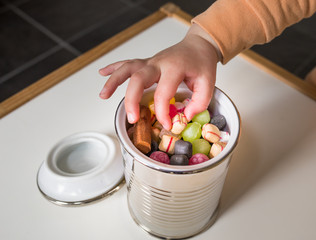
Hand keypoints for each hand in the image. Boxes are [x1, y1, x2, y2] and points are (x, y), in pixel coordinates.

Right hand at [99, 24, 220, 129]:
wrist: (198, 46)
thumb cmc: (201, 63)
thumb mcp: (209, 82)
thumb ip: (200, 101)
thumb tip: (185, 116)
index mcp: (174, 68)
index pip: (163, 92)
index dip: (163, 112)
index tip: (167, 125)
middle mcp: (158, 63)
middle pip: (138, 79)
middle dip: (131, 100)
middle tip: (132, 119)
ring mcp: (150, 62)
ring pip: (128, 69)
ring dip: (113, 81)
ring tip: (103, 95)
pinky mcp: (146, 63)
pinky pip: (127, 63)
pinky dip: (113, 68)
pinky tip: (102, 73)